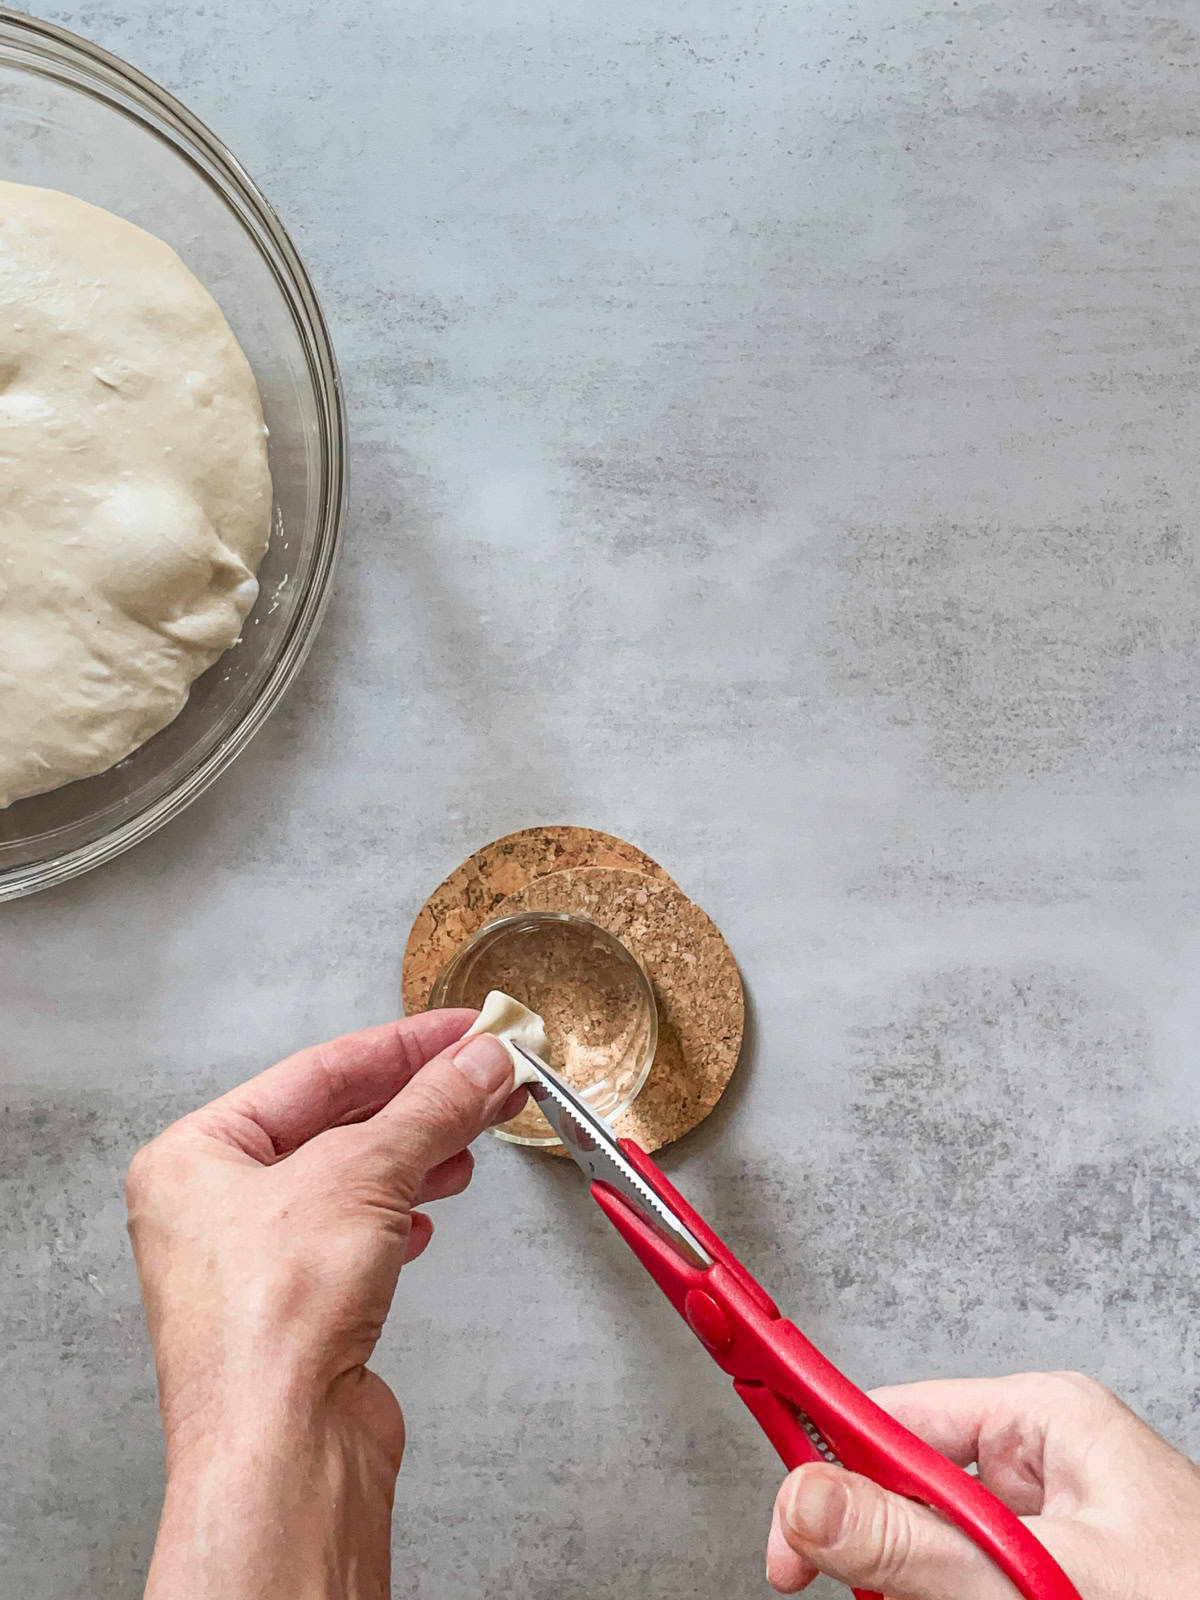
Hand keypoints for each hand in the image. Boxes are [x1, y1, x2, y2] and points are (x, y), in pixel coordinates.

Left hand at [127, 1009, 522, 1599]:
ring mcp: (252, 1263)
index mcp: (194, 1156)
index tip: (463, 1030)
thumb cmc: (272, 1327)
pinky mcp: (295, 1310)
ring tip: (476, 1131)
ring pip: (351, 1179)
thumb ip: (430, 1109)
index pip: (317, 1072)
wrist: (283, 1451)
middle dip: (420, 1100)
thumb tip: (477, 1061)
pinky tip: (430, 1208)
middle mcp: (212, 1207)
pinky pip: (355, 1234)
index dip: (403, 1045)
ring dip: (420, 1152)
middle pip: (336, 1123)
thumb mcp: (363, 1175)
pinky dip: (401, 1212)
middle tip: (486, 1072)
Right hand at [765, 1371, 1199, 1598]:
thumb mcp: (1044, 1584)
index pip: (892, 1418)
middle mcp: (1044, 1463)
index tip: (781, 1541)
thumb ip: (919, 1548)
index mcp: (1044, 1419)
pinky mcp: (1054, 1583)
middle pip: (907, 1499)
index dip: (827, 1474)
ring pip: (935, 1563)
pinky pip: (972, 1593)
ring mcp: (1052, 1529)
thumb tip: (803, 1502)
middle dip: (895, 1570)